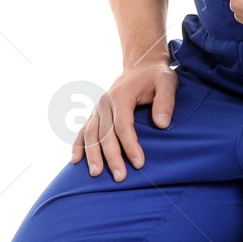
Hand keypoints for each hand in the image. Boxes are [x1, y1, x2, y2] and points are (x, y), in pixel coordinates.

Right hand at [70, 61, 177, 181]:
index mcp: (121, 95)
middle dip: (111, 157)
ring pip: (91, 134)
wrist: (141, 64)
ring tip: (96, 174)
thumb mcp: (167, 82)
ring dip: (92, 155)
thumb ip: (165, 102)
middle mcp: (104, 102)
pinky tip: (75, 161)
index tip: (139, 164)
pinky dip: (78, 145)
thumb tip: (161, 124)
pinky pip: (84, 130)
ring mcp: (98, 108)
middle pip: (105, 133)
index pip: (123, 125)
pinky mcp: (96, 113)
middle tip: (120, 177)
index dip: (130, 145)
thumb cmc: (156, 75)